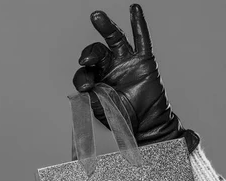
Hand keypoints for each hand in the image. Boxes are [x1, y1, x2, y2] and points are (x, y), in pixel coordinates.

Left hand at [73, 4, 197, 150]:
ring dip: (106, 27)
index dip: (82, 78)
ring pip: (115, 39)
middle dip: (89, 55)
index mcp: (96, 79)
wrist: (144, 123)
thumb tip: (85, 93)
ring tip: (96, 16)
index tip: (85, 89)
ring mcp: (127, 61)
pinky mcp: (144, 60)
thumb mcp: (101, 110)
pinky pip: (142, 39)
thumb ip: (92, 100)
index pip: (84, 72)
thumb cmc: (121, 117)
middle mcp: (109, 67)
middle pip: (96, 52)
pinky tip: (134, 9)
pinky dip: (138, 24)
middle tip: (85, 61)